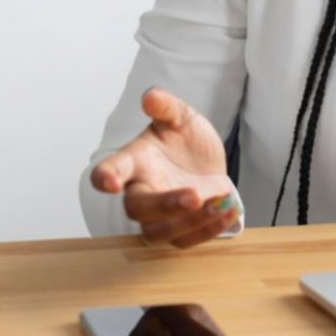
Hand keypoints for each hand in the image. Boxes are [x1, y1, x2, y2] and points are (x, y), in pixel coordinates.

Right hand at [90, 88, 238, 248]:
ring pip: (159, 231)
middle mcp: (142, 191)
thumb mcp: (180, 117)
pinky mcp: (180, 229)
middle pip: (138, 208)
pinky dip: (208, 230)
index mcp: (134, 162)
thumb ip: (166, 107)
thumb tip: (151, 95)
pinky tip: (229, 210)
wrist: (206, 162)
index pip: (110, 171)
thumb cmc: (184, 140)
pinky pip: (186, 240)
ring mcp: (159, 215)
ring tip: (219, 202)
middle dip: (164, 205)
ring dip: (189, 222)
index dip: (106, 177)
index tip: (110, 181)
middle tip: (193, 196)